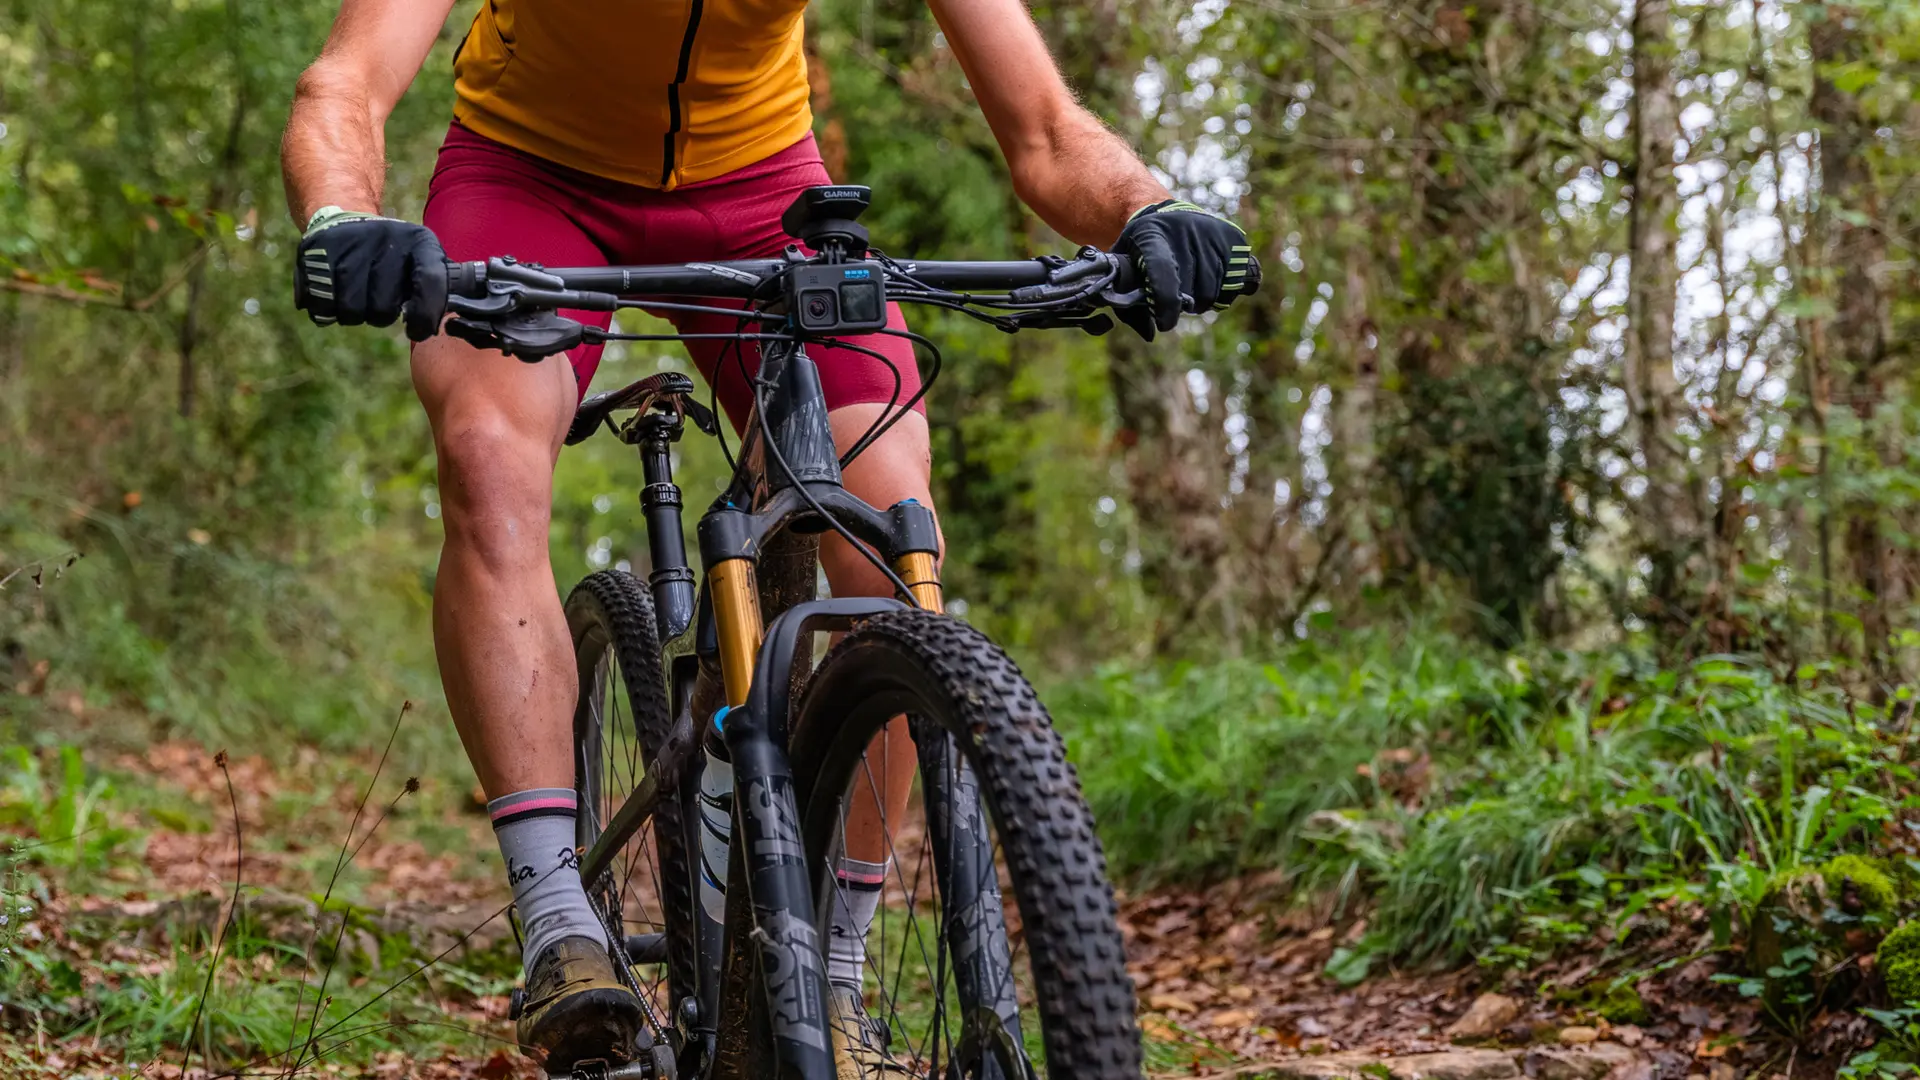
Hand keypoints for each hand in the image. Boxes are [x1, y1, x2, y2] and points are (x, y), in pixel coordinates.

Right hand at [293, 207, 448, 342]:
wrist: (346, 218)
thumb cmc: (394, 255)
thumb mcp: (425, 260)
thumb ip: (440, 288)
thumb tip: (447, 319)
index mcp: (420, 241)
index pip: (430, 282)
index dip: (425, 316)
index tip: (416, 330)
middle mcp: (386, 237)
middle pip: (383, 307)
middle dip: (381, 315)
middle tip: (379, 301)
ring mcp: (349, 243)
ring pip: (351, 310)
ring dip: (354, 314)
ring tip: (357, 297)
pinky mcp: (316, 251)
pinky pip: (321, 305)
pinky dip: (326, 311)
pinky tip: (334, 295)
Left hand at [1112, 199, 1258, 340]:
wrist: (1170, 217)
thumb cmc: (1142, 250)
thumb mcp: (1125, 266)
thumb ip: (1128, 303)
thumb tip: (1149, 334)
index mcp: (1152, 234)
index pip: (1161, 269)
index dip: (1164, 301)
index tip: (1165, 324)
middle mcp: (1186, 230)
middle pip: (1191, 289)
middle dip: (1182, 305)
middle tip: (1175, 298)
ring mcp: (1213, 234)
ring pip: (1214, 291)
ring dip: (1203, 301)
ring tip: (1192, 289)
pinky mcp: (1235, 240)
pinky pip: (1240, 283)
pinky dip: (1227, 293)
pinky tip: (1215, 285)